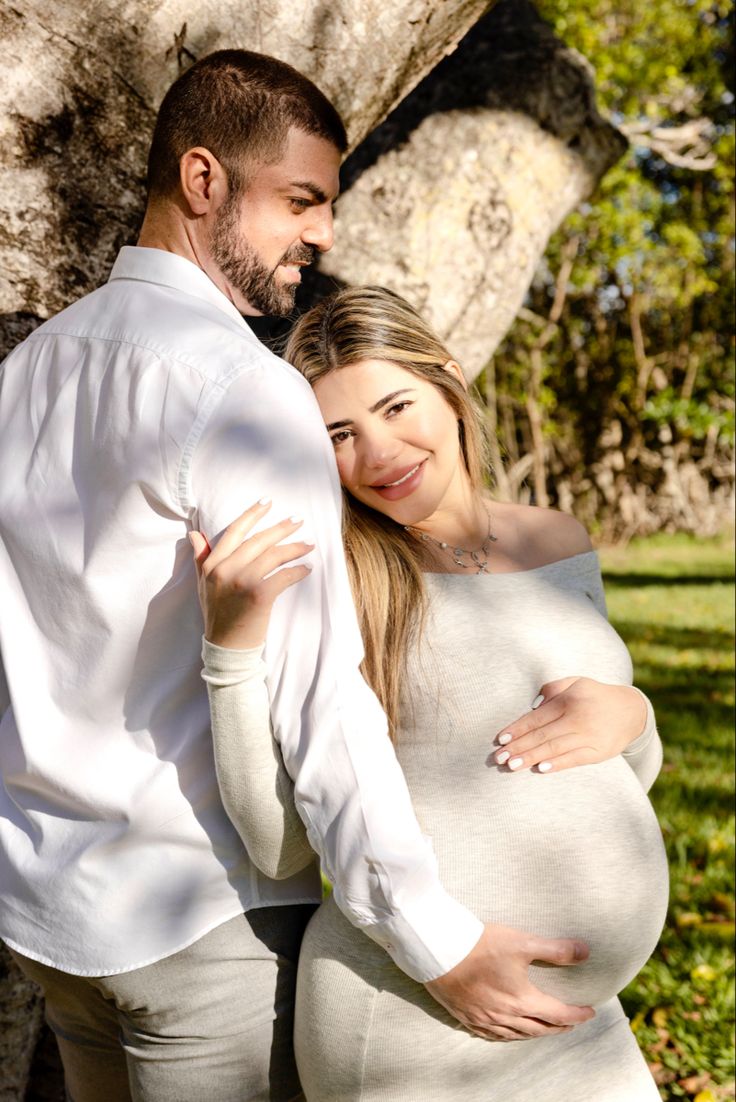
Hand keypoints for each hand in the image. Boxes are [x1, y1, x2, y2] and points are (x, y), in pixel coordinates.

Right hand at [189, 500, 313, 648]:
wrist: (226, 648)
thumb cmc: (217, 615)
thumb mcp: (203, 585)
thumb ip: (201, 558)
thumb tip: (195, 534)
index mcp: (211, 564)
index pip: (234, 532)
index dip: (251, 515)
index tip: (267, 502)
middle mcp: (224, 569)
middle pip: (258, 540)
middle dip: (281, 528)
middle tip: (298, 520)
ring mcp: (241, 581)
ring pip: (273, 555)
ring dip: (294, 548)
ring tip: (309, 544)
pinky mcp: (258, 595)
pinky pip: (284, 576)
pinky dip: (298, 571)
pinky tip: (307, 568)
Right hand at [425, 923, 593, 1040]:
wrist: (440, 951)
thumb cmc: (481, 944)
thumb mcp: (522, 942)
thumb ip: (555, 949)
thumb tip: (586, 952)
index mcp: (521, 1000)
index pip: (557, 1013)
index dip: (576, 1014)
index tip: (589, 1012)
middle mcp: (505, 1016)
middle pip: (539, 1028)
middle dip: (559, 1027)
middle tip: (571, 1023)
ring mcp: (485, 1019)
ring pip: (517, 1035)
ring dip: (536, 1033)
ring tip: (545, 1028)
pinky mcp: (467, 1017)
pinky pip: (493, 1036)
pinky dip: (508, 1037)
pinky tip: (509, 1033)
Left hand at [491, 677, 647, 773]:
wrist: (631, 711)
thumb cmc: (594, 696)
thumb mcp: (576, 682)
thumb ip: (552, 689)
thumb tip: (532, 704)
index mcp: (569, 700)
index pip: (537, 717)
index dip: (517, 729)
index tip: (501, 739)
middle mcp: (578, 718)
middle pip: (542, 735)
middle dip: (519, 747)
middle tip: (499, 758)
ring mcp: (588, 736)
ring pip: (555, 748)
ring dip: (531, 758)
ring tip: (512, 766)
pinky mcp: (598, 752)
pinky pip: (574, 759)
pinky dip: (557, 764)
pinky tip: (541, 769)